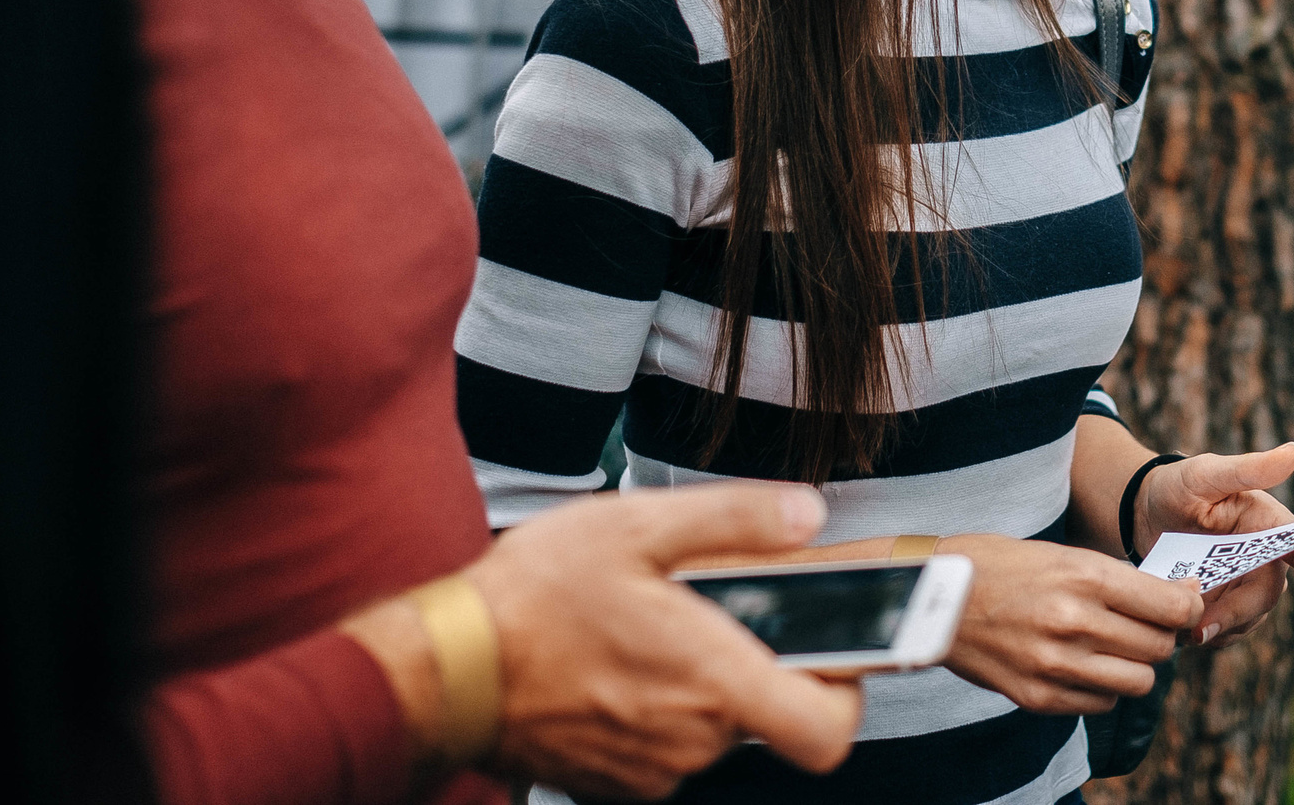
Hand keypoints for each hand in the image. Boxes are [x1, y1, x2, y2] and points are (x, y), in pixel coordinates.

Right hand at [464, 483, 861, 796]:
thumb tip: (807, 516)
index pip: (826, 731)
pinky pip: (664, 748)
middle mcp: (692, 739)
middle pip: (765, 714)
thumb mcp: (639, 527)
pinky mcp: (614, 783)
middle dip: (750, 664)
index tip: (828, 654)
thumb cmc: (538, 594)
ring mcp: (652, 770)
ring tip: (650, 631)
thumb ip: (736, 520)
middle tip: (707, 613)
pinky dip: (656, 712)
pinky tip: (617, 665)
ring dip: (698, 686)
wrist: (449, 666)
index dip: (844, 697)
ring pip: (712, 729)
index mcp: (714, 681)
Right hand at [937, 533, 1201, 714]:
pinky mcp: (1038, 696)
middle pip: (1159, 647)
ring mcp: (1056, 664)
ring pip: (1137, 681)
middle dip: (1161, 636)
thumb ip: (1119, 579)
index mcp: (1084, 576)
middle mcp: (1075, 622)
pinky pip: (1100, 703)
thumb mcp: (1062, 554)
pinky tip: (1084, 664)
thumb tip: (1179, 596)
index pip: (1170, 606)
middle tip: (1146, 624)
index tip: (1184, 604)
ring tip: (1115, 647)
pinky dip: (1103, 686)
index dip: (1187, 607)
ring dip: (1135, 665)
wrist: (931, 597)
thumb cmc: (999, 565)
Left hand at [1131, 443, 1293, 648]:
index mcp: (1270, 526)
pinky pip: (1223, 630)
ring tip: (1181, 626)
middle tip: (1199, 628)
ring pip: (1245, 619)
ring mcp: (1242, 585)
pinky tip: (1177, 626)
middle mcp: (1263, 559)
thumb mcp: (1206, 473)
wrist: (1143, 510)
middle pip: (1265, 596)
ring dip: (1218, 628)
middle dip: (1237, 614)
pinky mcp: (1221, 604)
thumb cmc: (1178, 484)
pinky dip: (1204, 633)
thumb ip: (1247, 469)